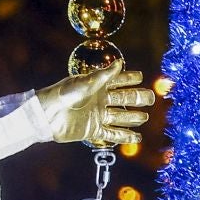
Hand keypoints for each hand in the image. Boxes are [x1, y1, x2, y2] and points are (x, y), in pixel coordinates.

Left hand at [34, 65, 156, 146]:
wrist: (48, 114)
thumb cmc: (64, 94)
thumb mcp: (86, 82)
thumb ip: (105, 75)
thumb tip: (120, 63)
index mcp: (96, 86)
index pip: (117, 80)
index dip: (128, 78)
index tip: (140, 77)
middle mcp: (98, 100)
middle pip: (123, 99)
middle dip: (137, 98)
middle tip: (151, 98)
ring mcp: (96, 116)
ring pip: (119, 117)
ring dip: (132, 117)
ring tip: (144, 117)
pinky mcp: (93, 130)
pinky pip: (111, 134)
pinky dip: (124, 136)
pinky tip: (136, 137)